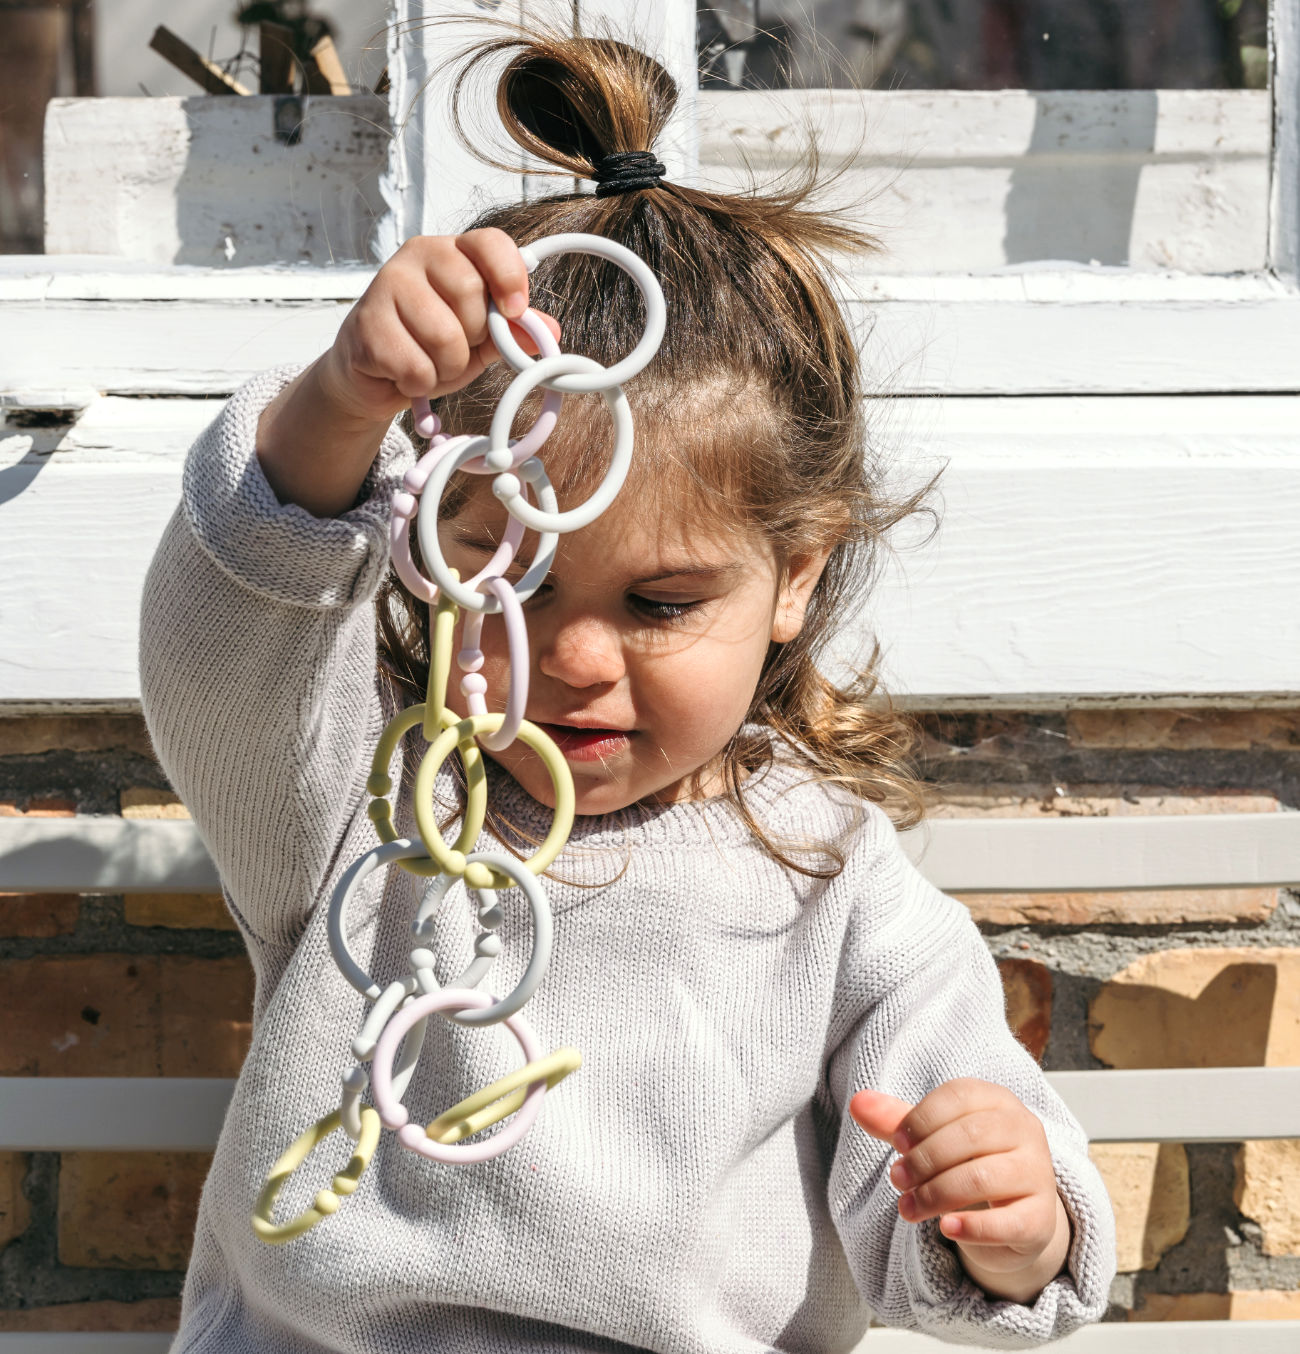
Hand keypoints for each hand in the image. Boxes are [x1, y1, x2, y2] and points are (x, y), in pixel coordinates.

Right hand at [318, 228, 561, 427]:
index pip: (490, 243)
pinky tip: (406, 374)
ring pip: (444, 337)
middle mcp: (417, 257)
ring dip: (446, 367)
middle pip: (470, 294)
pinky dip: (420, 383)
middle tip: (456, 346)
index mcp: (452, 252)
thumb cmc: (430, 346)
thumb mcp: (482, 339)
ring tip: (430, 363)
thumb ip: (513, 331)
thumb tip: (550, 331)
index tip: (514, 310)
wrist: (376, 375)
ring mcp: (385, 285)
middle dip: (473, 338)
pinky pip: (416, 366)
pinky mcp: (366, 324)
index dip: (509, 277)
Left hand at [850, 1078, 1071, 1304]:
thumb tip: (857, 1102)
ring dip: (935, 1194)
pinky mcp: (1041, 1219)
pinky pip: (1007, 1222)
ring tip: (907, 1208)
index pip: (959, 1096)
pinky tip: (945, 1229)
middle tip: (896, 1179)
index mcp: (999, 1100)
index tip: (897, 1142)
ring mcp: (1038, 1174)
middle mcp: (1025, 1130)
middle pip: (970, 1136)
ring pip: (983, 1178)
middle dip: (924, 1159)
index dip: (922, 1118)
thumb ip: (897, 1121)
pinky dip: (972, 1227)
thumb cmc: (969, 1164)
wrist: (1014, 1216)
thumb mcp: (933, 1139)